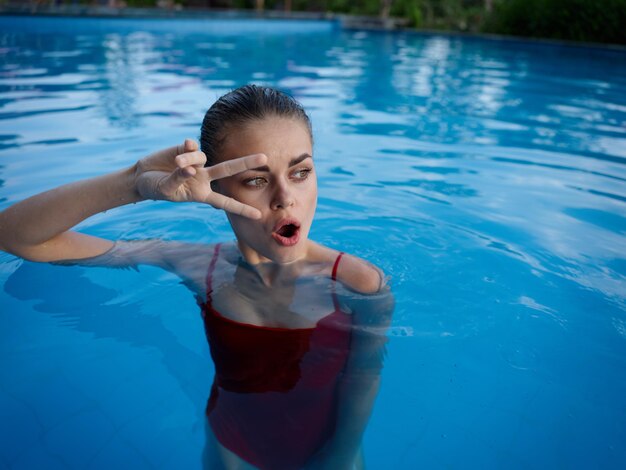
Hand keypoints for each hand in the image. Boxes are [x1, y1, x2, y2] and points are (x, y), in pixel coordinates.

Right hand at [134, 139, 266, 218]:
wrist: (141, 177)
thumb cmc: (155, 188)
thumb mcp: (166, 189)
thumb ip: (179, 179)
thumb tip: (190, 168)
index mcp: (202, 194)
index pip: (225, 202)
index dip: (241, 208)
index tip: (258, 216)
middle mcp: (203, 177)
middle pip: (227, 169)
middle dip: (246, 163)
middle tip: (265, 158)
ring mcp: (197, 162)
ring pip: (201, 157)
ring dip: (190, 159)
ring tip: (176, 164)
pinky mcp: (186, 149)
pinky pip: (192, 146)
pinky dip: (187, 149)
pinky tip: (179, 152)